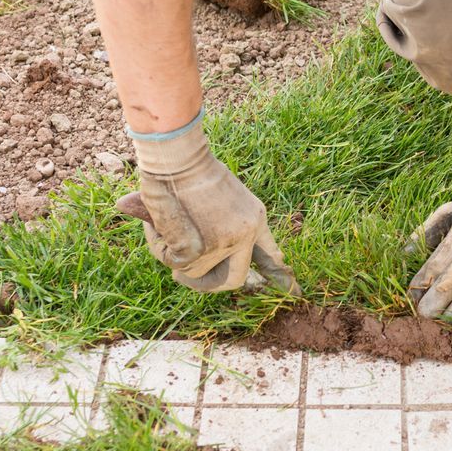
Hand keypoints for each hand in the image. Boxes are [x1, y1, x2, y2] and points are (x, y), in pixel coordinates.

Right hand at [118, 116, 297, 293]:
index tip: (295, 292)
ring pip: (196, 272)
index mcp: (255, 219)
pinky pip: (177, 263)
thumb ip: (224, 225)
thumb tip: (209, 256)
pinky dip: (160, 247)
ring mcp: (226, 242)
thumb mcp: (221, 195)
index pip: (270, 256)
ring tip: (162, 230)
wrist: (179, 157)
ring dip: (175, 259)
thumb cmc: (192, 170)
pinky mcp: (201, 248)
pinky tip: (156, 224)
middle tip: (183, 275)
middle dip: (207, 284)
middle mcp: (246, 234)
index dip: (280, 277)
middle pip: (233, 280)